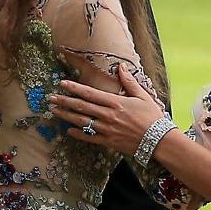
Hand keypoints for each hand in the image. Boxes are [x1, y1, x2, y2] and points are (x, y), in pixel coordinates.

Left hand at [51, 63, 166, 157]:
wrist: (159, 141)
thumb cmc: (152, 117)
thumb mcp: (142, 96)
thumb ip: (129, 82)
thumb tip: (120, 67)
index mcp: (116, 103)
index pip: (90, 93)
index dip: (74, 88)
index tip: (62, 84)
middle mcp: (108, 116)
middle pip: (82, 107)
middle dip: (65, 101)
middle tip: (51, 98)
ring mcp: (107, 130)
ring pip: (82, 122)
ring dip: (67, 116)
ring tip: (55, 111)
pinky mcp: (108, 142)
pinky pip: (89, 137)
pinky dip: (78, 134)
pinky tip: (68, 130)